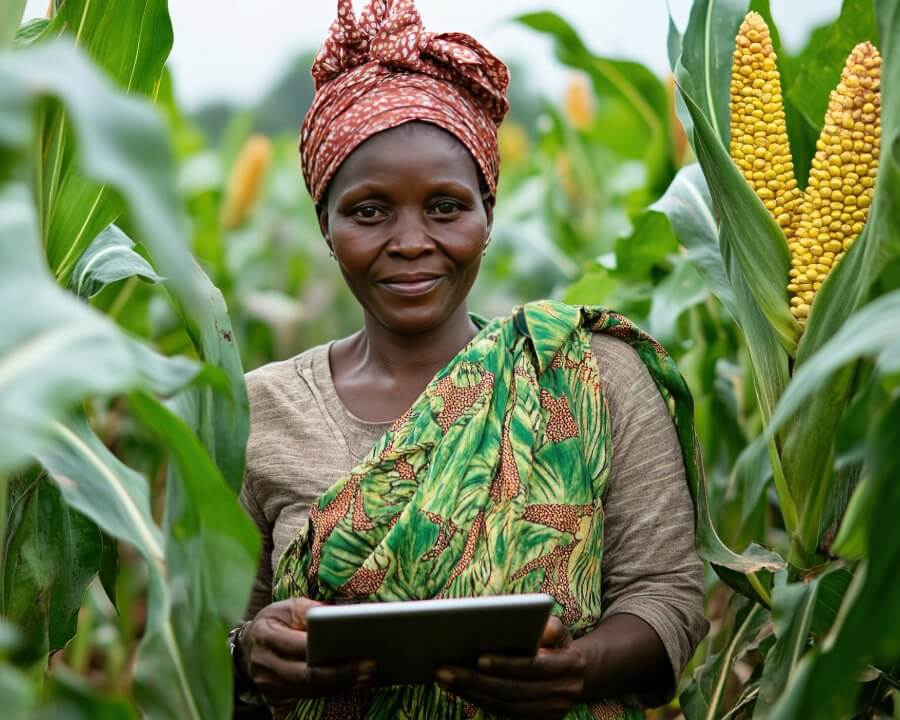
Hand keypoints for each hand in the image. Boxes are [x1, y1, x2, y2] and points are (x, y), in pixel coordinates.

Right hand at [238, 598, 374, 705]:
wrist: (247, 646)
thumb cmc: (274, 621)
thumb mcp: (288, 606)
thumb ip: (311, 610)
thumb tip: (340, 616)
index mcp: (266, 635)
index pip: (298, 646)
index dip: (326, 650)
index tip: (355, 646)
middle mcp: (264, 663)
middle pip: (306, 675)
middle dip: (340, 673)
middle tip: (370, 667)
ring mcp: (268, 684)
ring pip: (309, 689)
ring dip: (341, 685)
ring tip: (368, 676)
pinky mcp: (276, 696)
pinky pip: (307, 696)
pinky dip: (331, 690)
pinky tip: (352, 683)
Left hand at [435, 616, 585, 718]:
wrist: (576, 673)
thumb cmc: (557, 642)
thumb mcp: (558, 629)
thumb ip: (549, 626)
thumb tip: (536, 626)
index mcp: (570, 664)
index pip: (534, 666)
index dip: (506, 663)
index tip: (478, 658)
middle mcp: (563, 692)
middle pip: (513, 690)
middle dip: (476, 680)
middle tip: (444, 669)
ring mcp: (551, 712)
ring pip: (505, 706)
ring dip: (472, 693)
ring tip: (444, 678)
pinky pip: (504, 714)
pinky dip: (480, 701)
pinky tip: (459, 689)